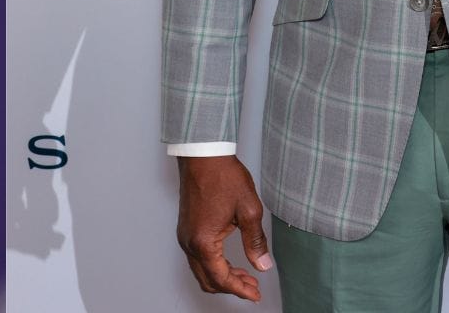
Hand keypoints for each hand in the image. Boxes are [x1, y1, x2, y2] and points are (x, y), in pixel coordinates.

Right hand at [176, 155, 272, 301]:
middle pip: (208, 280)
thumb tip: (262, 264)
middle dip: (231, 287)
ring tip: (245, 275)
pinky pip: (197, 257)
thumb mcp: (248, 211)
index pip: (222, 279)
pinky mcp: (186, 227)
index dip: (241, 291)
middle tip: (252, 287)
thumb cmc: (222, 176)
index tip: (255, 295)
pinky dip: (213, 265)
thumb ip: (255, 242)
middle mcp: (189, 242)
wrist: (203, 154)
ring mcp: (185, 235)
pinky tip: (229, 260)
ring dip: (222, 276)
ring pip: (201, 270)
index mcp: (204, 242)